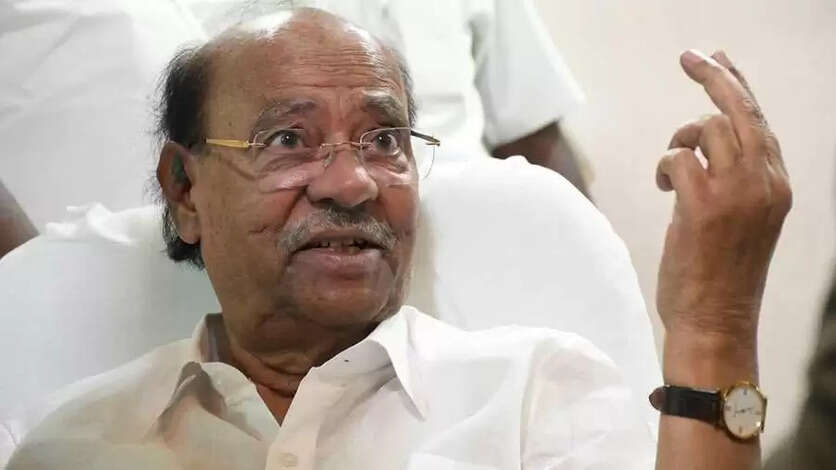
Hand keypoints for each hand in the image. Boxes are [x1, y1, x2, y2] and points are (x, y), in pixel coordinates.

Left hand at [655, 50, 791, 350]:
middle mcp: (765, 184)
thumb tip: (699, 148)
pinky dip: (665, 165)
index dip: (738, 88)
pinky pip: (678, 157)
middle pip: (741, 112)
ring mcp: (737, 194)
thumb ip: (729, 182)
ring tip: (672, 169)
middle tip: (691, 56)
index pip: (760, 123)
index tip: (718, 61)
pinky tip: (664, 186)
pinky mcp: (705, 207)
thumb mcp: (737, 221)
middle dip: (715, 77)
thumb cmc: (718, 275)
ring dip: (681, 137)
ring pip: (710, 128)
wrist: (715, 324)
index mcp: (776, 187)